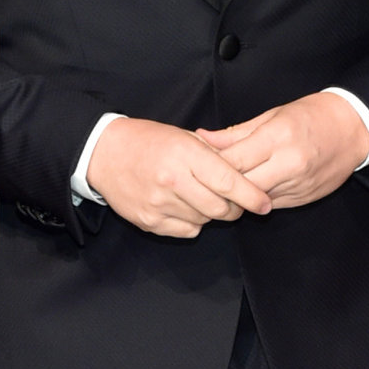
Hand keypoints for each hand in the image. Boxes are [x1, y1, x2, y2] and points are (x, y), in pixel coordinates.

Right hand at [87, 117, 271, 238]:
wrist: (103, 153)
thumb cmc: (149, 141)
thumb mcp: (184, 137)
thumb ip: (215, 155)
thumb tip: (248, 174)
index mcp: (185, 154)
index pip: (228, 182)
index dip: (251, 196)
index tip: (265, 204)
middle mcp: (172, 180)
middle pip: (220, 208)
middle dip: (235, 209)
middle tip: (236, 203)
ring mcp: (159, 203)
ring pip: (204, 221)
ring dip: (211, 214)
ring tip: (200, 197)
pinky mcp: (149, 221)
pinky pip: (186, 231)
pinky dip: (192, 223)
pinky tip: (183, 206)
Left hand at [195, 92, 368, 209]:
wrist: (354, 129)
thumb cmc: (312, 115)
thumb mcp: (273, 115)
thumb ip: (236, 133)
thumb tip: (202, 138)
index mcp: (278, 137)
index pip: (234, 161)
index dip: (212, 166)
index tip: (198, 165)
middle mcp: (289, 164)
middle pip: (242, 186)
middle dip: (221, 186)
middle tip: (203, 182)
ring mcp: (298, 184)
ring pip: (255, 199)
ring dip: (237, 196)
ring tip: (222, 188)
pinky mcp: (304, 198)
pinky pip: (272, 204)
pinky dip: (257, 199)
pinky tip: (249, 191)